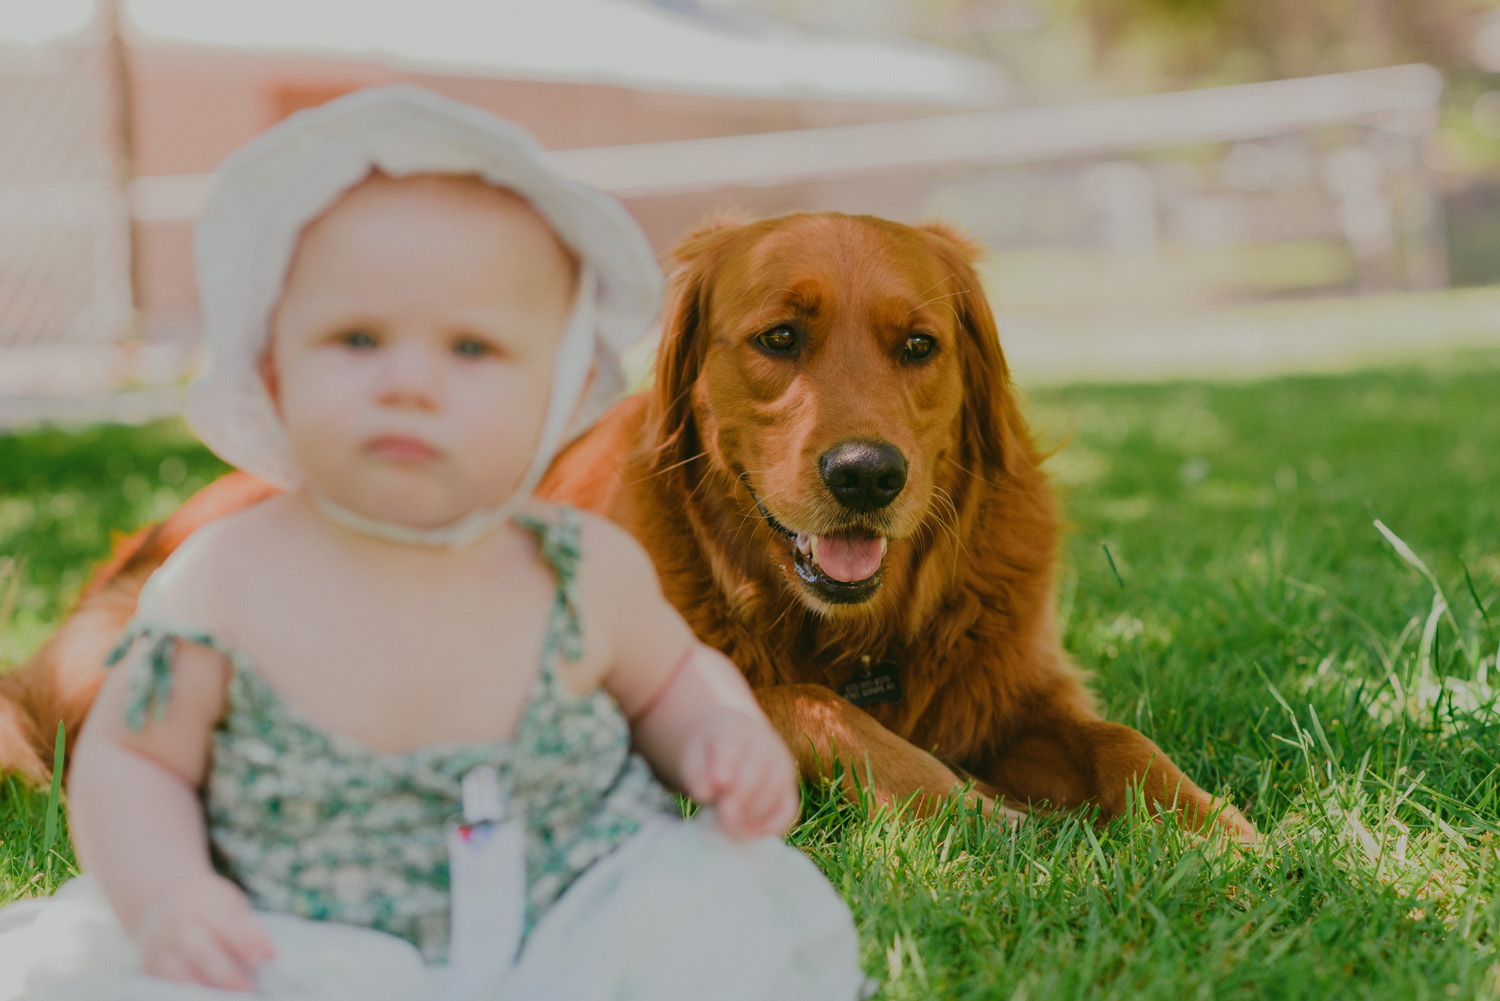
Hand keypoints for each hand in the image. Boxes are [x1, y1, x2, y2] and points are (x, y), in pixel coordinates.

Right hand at [136, 873, 273, 990]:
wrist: (162, 903)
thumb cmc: (208, 907)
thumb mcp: (230, 904)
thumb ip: (247, 927)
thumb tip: (267, 956)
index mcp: (202, 901)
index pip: (226, 922)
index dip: (246, 942)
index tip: (267, 958)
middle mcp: (176, 923)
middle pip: (200, 950)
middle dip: (227, 974)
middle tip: (248, 989)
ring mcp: (158, 947)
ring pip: (179, 974)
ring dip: (206, 989)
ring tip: (231, 997)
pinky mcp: (150, 969)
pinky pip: (168, 986)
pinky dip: (188, 994)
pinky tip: (210, 996)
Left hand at [679, 710, 799, 837]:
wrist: (729, 749)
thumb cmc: (707, 758)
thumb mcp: (693, 760)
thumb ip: (696, 775)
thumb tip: (706, 794)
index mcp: (735, 731)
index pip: (732, 743)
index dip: (726, 763)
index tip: (719, 782)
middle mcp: (764, 745)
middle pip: (758, 768)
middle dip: (742, 796)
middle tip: (724, 816)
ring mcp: (781, 767)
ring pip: (776, 789)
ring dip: (754, 812)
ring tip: (730, 826)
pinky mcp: (788, 791)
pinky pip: (787, 810)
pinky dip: (770, 825)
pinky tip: (748, 832)